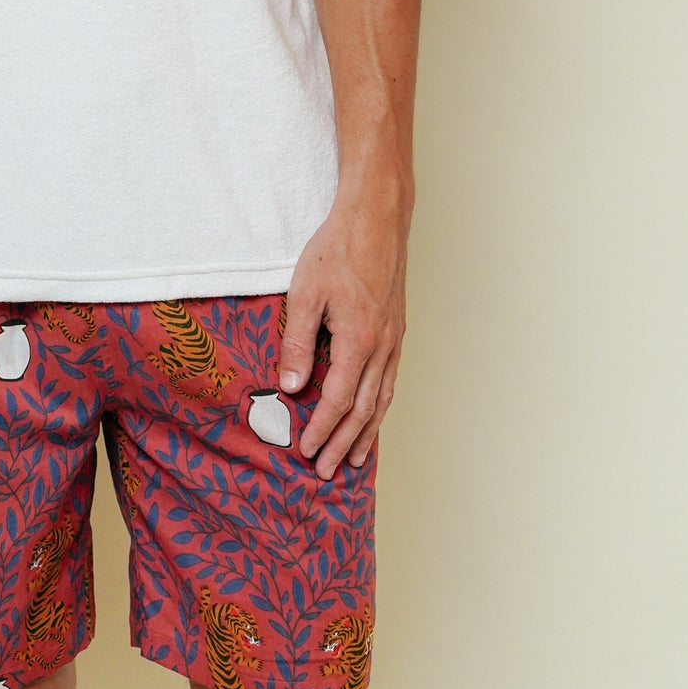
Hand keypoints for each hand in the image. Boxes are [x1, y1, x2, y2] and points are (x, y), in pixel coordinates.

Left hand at [277, 193, 407, 479]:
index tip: (305, 450)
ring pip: (382, 399)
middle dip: (343, 443)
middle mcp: (382, 346)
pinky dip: (380, 406)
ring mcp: (394, 339)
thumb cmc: (338, 250)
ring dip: (366, 432)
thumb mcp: (305, 294)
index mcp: (358, 340)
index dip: (321, 429)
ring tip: (352, 458)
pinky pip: (390, 380)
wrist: (376, 218)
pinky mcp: (397, 329)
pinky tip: (372, 414)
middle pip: (363, 409)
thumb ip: (297, 343)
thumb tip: (290, 386)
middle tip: (325, 470)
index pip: (337, 400)